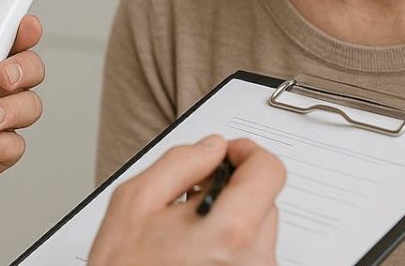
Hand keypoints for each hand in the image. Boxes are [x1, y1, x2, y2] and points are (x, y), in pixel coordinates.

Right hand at [88, 136, 285, 265]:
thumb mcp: (135, 203)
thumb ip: (180, 163)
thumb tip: (211, 149)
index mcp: (231, 234)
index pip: (269, 171)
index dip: (245, 152)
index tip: (227, 152)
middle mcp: (255, 262)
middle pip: (263, 201)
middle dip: (230, 192)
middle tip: (191, 198)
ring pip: (256, 230)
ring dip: (228, 223)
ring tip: (185, 238)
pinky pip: (250, 256)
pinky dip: (228, 248)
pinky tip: (193, 256)